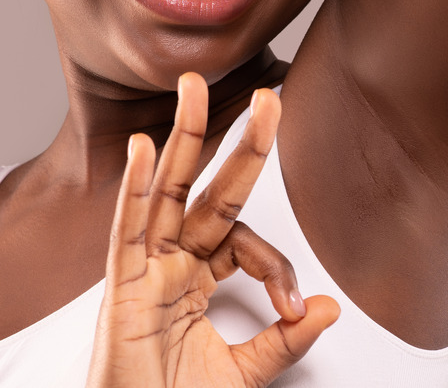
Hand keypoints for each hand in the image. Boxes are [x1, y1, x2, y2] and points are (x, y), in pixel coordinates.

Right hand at [87, 73, 339, 387]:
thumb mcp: (243, 373)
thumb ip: (284, 341)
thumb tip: (327, 307)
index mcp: (197, 279)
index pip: (244, 241)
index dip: (277, 265)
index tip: (295, 307)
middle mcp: (171, 264)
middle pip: (204, 189)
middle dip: (233, 142)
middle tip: (265, 96)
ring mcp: (144, 271)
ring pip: (164, 193)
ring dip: (181, 140)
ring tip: (192, 88)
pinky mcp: (120, 290)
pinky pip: (127, 233)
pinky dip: (134, 190)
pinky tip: (146, 149)